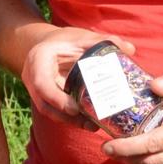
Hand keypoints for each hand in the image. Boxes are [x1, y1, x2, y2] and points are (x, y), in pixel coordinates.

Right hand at [20, 27, 136, 127]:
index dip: (56, 99)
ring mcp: (36, 90)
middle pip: (44, 104)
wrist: (50, 44)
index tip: (75, 109)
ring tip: (92, 126)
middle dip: (66, 117)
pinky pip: (55, 112)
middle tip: (89, 123)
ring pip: (49, 111)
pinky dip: (70, 119)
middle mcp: (32, 76)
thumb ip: (103, 42)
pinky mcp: (44, 99)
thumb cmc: (66, 40)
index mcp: (39, 59)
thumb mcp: (82, 37)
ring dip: (69, 122)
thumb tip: (130, 49)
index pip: (42, 83)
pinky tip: (88, 122)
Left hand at [101, 72, 162, 163]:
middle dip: (127, 158)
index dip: (127, 146)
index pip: (153, 143)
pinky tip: (140, 154)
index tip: (108, 144)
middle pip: (152, 161)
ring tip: (119, 152)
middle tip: (107, 149)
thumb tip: (151, 84)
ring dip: (138, 162)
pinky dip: (154, 163)